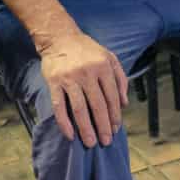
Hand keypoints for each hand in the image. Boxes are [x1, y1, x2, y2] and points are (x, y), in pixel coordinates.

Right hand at [38, 32, 128, 146]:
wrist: (59, 37)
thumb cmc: (86, 49)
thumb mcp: (109, 57)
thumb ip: (120, 78)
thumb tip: (124, 103)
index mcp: (103, 66)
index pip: (112, 96)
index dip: (115, 115)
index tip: (116, 129)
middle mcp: (88, 72)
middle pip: (97, 105)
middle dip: (103, 126)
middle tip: (106, 141)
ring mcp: (70, 78)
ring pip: (79, 108)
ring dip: (86, 128)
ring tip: (91, 143)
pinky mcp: (54, 82)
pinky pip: (59, 106)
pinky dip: (64, 122)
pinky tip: (70, 135)